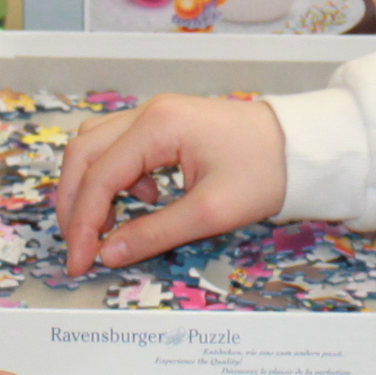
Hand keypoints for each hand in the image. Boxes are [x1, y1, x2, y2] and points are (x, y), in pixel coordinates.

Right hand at [52, 92, 286, 275]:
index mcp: (157, 126)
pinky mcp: (163, 124)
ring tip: (107, 227)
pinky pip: (118, 147)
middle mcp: (148, 112)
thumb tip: (107, 254)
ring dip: (89, 187)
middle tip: (80, 248)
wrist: (301, 145)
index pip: (98, 176)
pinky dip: (113, 177)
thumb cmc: (264, 172)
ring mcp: (154, 114)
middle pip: (83, 154)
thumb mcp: (211, 213)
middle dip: (74, 204)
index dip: (82, 223)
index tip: (80, 262)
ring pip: (94, 147)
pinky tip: (143, 200)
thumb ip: (155, 233)